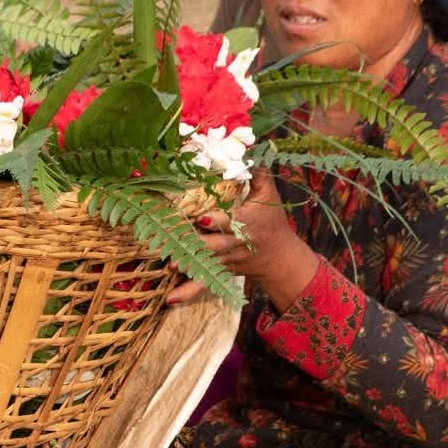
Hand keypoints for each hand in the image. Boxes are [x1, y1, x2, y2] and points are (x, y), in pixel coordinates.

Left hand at [165, 170, 323, 308]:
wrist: (278, 257)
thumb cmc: (270, 220)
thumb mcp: (269, 194)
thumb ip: (257, 172)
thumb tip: (248, 147)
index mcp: (245, 223)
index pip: (230, 222)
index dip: (217, 221)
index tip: (202, 217)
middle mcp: (233, 244)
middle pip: (213, 244)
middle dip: (195, 244)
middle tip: (173, 241)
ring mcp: (225, 261)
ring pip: (204, 263)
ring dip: (187, 265)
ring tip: (170, 265)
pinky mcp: (218, 273)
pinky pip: (202, 285)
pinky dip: (186, 293)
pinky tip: (169, 300)